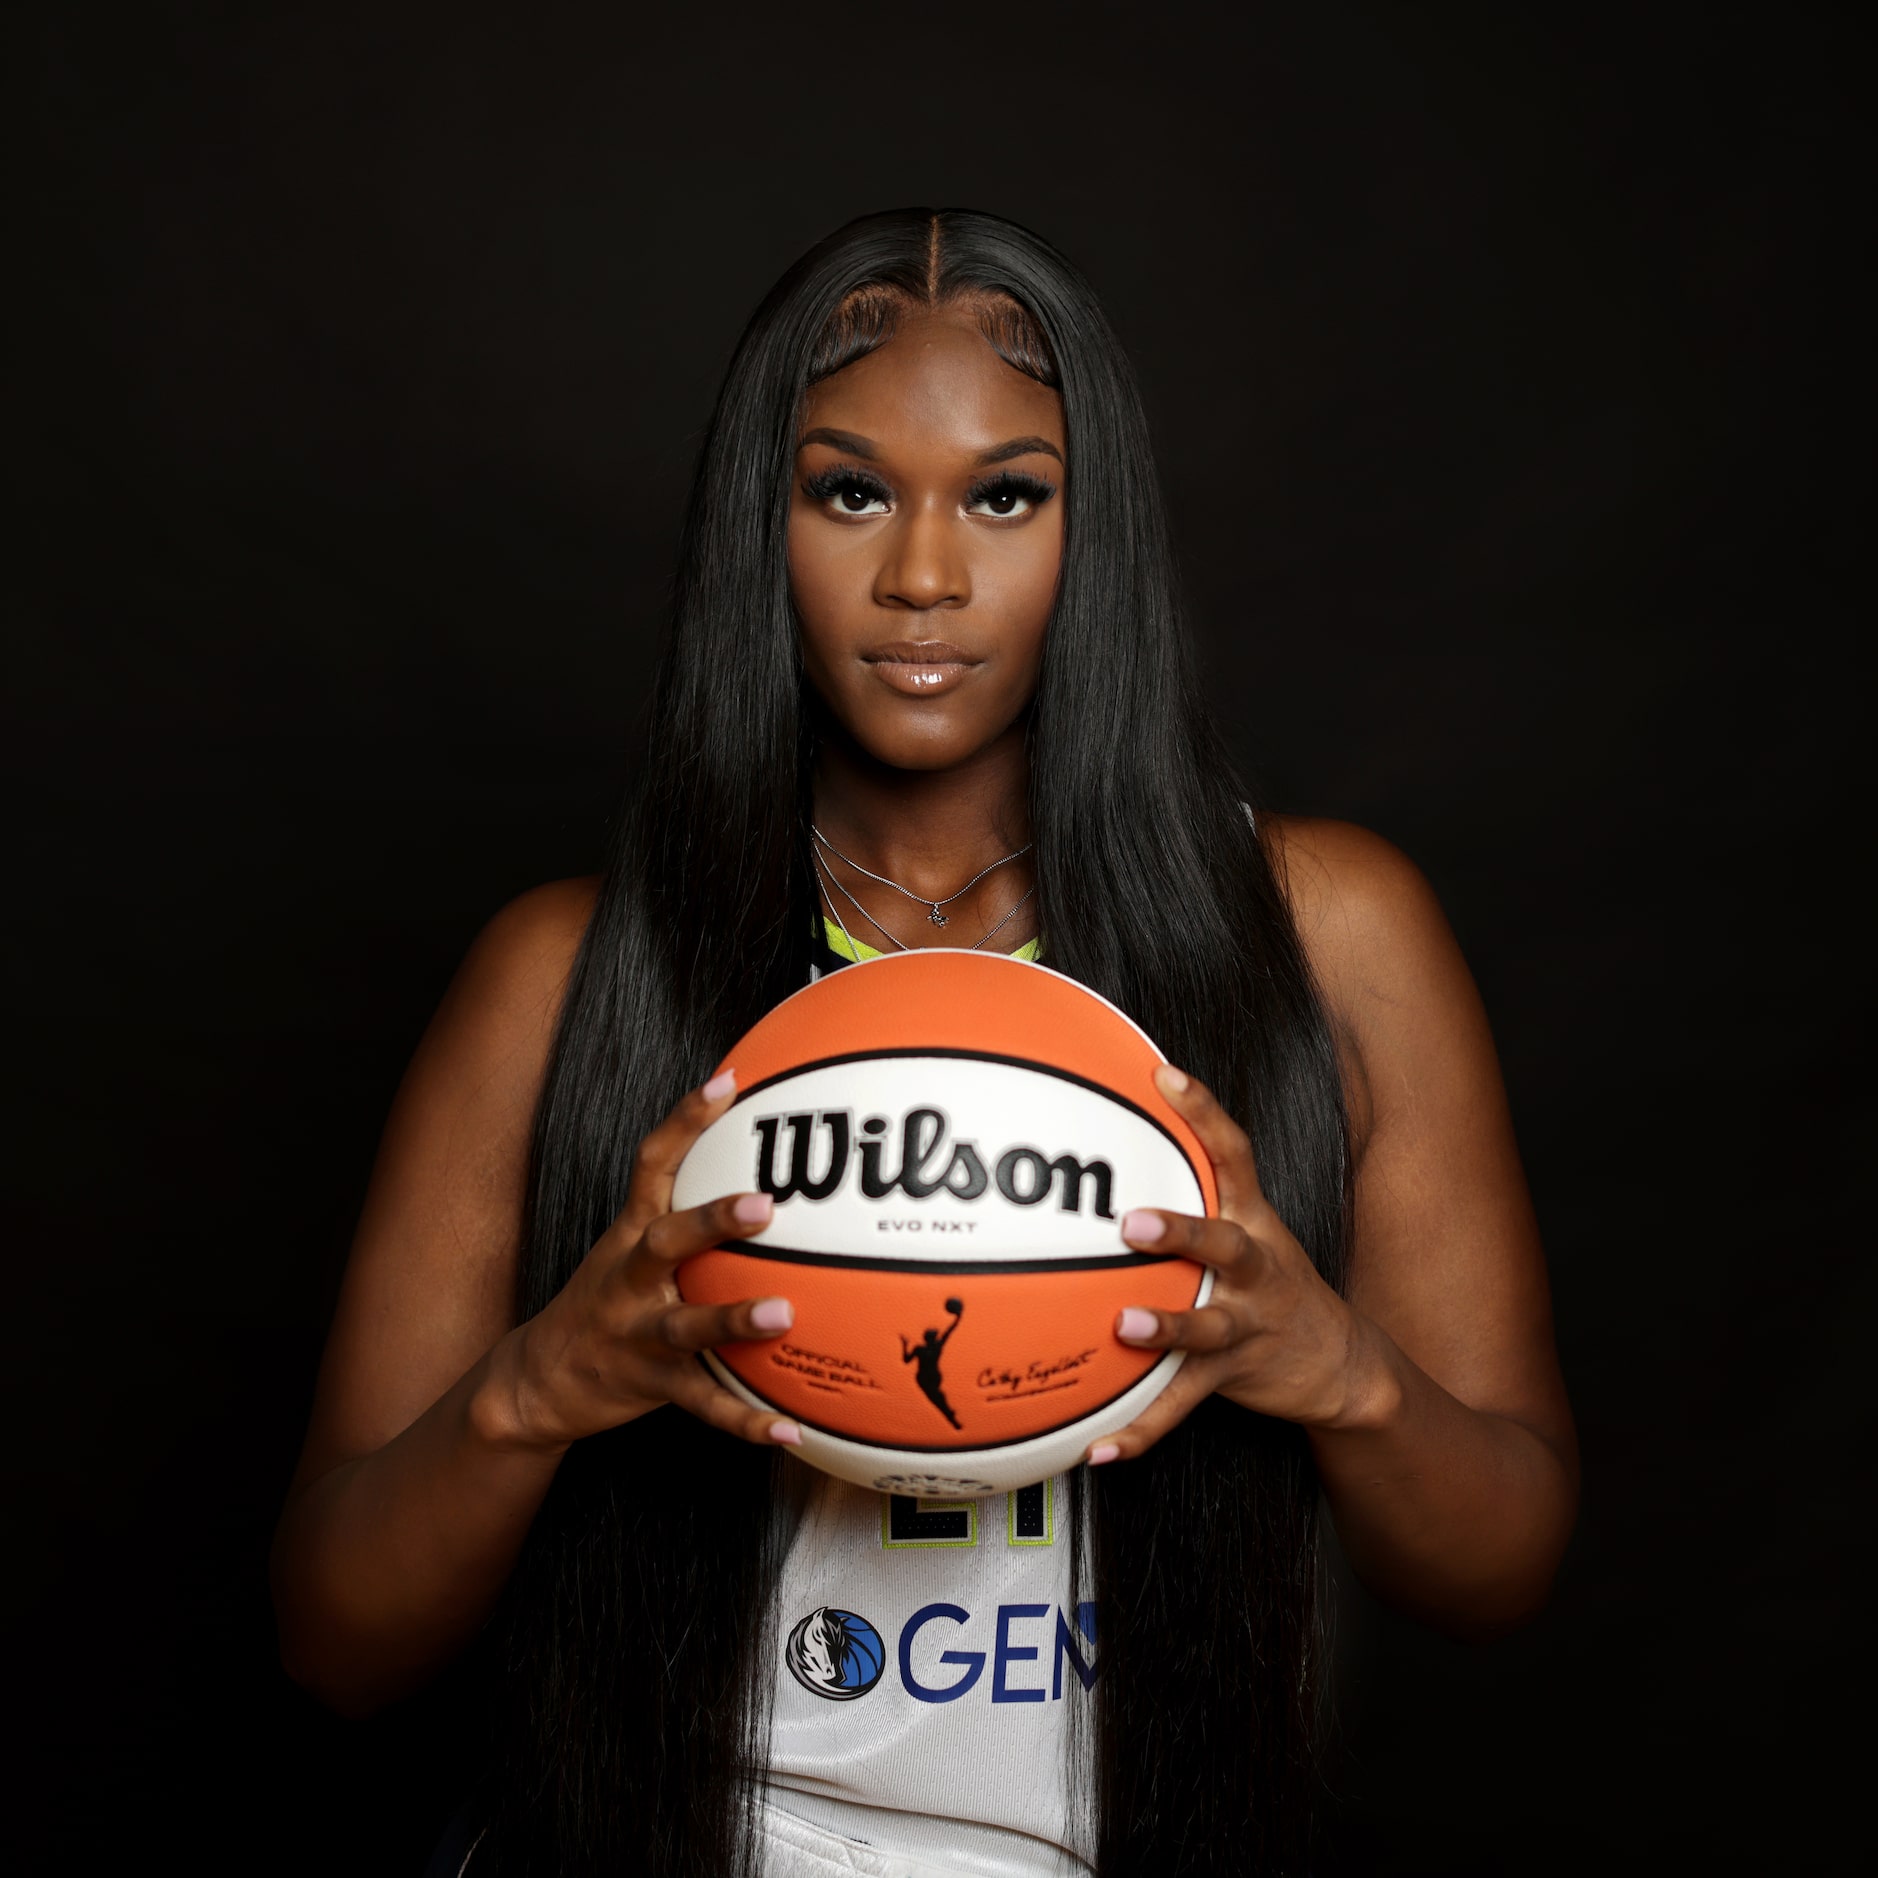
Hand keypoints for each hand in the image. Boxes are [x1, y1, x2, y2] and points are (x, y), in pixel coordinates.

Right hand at [502, 1071, 801, 1452]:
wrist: (537, 1381)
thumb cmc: (607, 1301)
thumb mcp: (632, 1245)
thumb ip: (687, 1208)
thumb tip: (768, 1164)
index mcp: (630, 1235)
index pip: (654, 1163)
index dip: (686, 1120)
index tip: (728, 1081)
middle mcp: (630, 1278)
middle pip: (667, 1241)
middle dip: (713, 1220)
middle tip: (766, 1205)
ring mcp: (636, 1334)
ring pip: (686, 1326)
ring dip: (734, 1319)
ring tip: (785, 1314)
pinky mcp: (649, 1386)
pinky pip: (703, 1404)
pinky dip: (746, 1420)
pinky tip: (790, 1429)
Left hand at [1086, 1065, 1363, 1463]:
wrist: (1341, 1363)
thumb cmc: (1269, 1282)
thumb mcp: (1247, 1226)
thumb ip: (1189, 1188)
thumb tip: (1109, 1144)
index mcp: (1253, 1220)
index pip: (1233, 1152)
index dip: (1203, 1111)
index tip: (1163, 1075)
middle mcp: (1254, 1267)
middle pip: (1223, 1242)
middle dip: (1181, 1230)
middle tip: (1130, 1221)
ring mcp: (1247, 1324)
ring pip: (1206, 1327)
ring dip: (1164, 1328)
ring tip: (1121, 1327)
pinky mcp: (1234, 1376)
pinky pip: (1182, 1404)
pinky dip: (1142, 1427)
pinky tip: (1100, 1448)